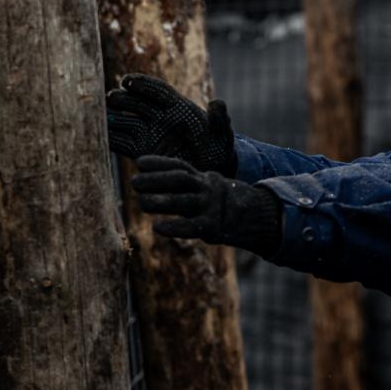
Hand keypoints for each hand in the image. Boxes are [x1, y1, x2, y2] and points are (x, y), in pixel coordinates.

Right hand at [107, 74, 237, 174]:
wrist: (209, 173)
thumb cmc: (218, 151)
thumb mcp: (222, 137)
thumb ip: (220, 121)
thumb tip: (217, 102)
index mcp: (179, 107)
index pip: (158, 91)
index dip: (143, 84)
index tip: (128, 81)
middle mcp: (160, 117)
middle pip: (138, 104)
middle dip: (124, 100)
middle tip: (110, 98)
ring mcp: (149, 133)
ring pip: (127, 122)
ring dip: (113, 119)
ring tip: (98, 118)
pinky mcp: (142, 151)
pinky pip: (123, 143)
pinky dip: (111, 140)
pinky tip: (98, 138)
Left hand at [130, 155, 282, 255]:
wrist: (255, 216)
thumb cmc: (221, 202)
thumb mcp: (207, 186)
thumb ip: (185, 185)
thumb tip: (152, 181)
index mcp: (203, 177)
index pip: (180, 166)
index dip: (159, 163)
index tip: (138, 162)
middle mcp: (206, 188)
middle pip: (180, 180)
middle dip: (156, 180)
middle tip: (134, 182)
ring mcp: (210, 207)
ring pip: (183, 202)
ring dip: (161, 202)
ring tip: (140, 202)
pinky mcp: (213, 227)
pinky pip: (191, 227)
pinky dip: (174, 227)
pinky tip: (157, 227)